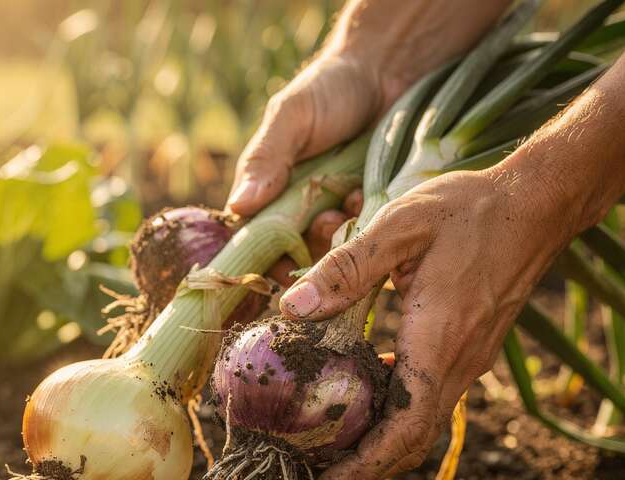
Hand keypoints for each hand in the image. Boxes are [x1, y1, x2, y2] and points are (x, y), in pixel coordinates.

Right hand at [228, 52, 395, 286]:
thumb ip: (266, 158)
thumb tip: (238, 208)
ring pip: (329, 247)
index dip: (264, 256)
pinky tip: (368, 196)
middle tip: (327, 220)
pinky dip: (366, 222)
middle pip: (294, 252)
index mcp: (266, 188)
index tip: (281, 261)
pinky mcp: (366, 208)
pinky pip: (363, 232)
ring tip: (351, 202)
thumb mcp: (292, 117)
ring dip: (339, 234)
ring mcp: (333, 209)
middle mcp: (297, 206)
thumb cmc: (329, 90)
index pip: (254, 238)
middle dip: (309, 246)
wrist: (386, 72)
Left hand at [278, 163, 584, 479]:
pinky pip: (430, 399)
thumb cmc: (470, 210)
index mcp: (440, 342)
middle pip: (411, 442)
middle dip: (363, 473)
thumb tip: (293, 306)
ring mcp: (469, 360)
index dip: (363, 470)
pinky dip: (394, 416)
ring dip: (378, 448)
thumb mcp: (401, 225)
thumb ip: (347, 267)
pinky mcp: (470, 350)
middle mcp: (459, 364)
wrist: (537, 204)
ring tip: (328, 454)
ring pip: (421, 424)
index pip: (404, 430)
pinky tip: (361, 403)